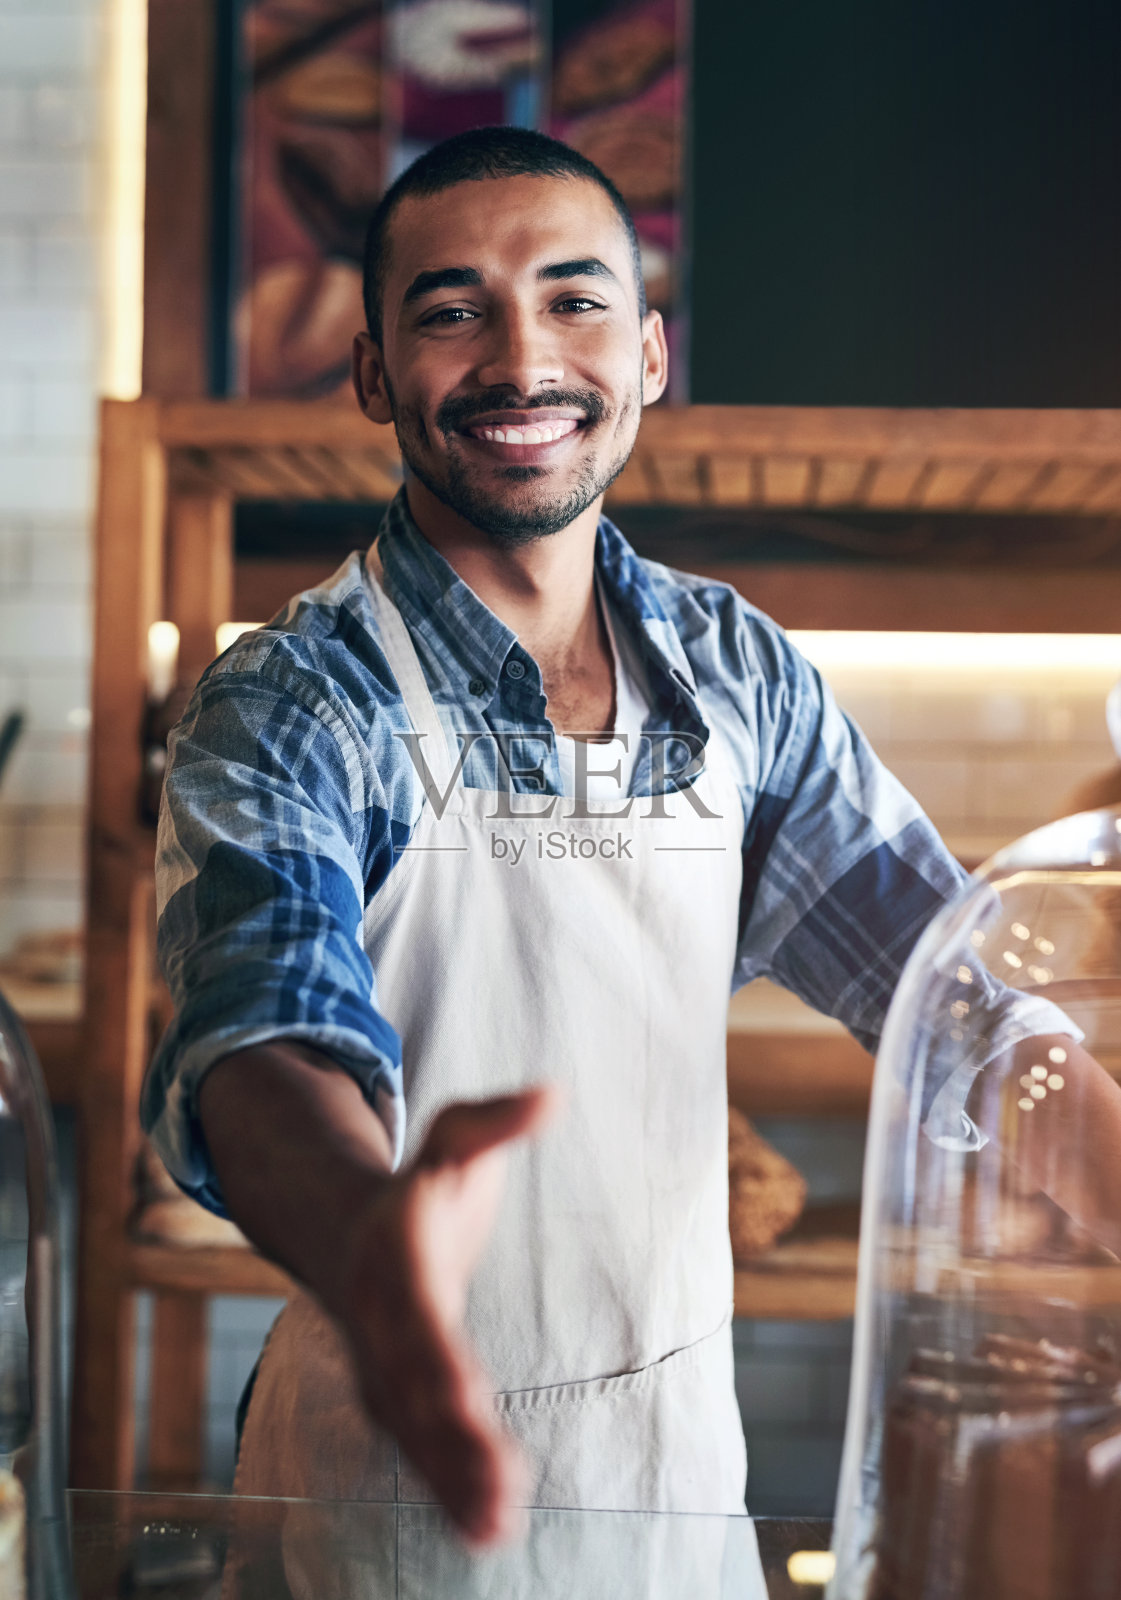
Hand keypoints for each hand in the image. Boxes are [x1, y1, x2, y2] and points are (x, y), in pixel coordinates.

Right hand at [335, 1086, 557, 1545]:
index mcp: (396, 1256)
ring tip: (495, 1530)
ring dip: (450, 1481)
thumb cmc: (423, 1179)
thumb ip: (498, 1120)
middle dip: (451, 1443)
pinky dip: (445, 1489)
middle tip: (498, 1493)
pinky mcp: (396, 1394)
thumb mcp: (456, 1134)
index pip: (418, 1316)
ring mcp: (382, 1362)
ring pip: (413, 1430)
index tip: (469, 1403)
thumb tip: (552, 1094)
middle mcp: (381, 1319)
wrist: (351, 1226)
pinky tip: (485, 1532)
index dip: (438, 1363)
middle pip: (414, 1388)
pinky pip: (418, 1447)